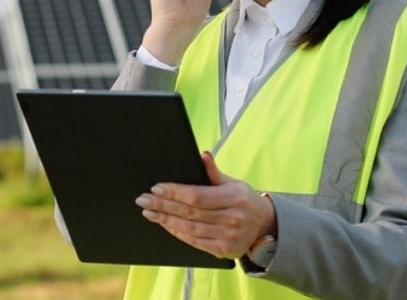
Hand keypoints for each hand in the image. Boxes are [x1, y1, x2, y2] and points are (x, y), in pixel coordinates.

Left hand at [135, 151, 274, 259]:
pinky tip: (165, 224)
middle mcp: (232, 218)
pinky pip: (194, 242)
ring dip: (165, 220)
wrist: (263, 225)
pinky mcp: (223, 250)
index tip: (156, 188)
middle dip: (163, 205)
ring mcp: (228, 237)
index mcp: (234, 197)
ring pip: (189, 229)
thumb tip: (202, 155)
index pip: (197, 195)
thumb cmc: (243, 199)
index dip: (174, 192)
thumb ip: (214, 171)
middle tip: (143, 200)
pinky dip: (177, 232)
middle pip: (189, 213)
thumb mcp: (233, 182)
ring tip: (149, 212)